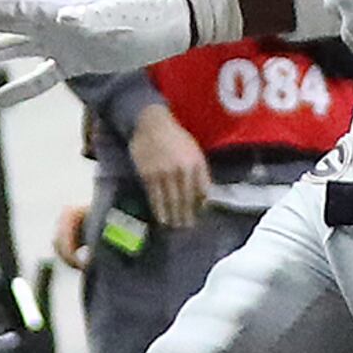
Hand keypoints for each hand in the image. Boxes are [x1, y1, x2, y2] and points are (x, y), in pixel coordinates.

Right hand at [0, 0, 199, 100]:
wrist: (169, 23)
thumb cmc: (142, 15)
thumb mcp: (113, 17)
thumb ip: (87, 18)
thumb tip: (64, 17)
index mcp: (57, 8)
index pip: (12, 5)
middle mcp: (54, 22)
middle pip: (4, 21)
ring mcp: (64, 42)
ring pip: (15, 48)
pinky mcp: (79, 61)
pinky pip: (43, 76)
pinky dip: (22, 87)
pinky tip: (1, 98)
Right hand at [127, 102, 211, 227]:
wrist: (152, 125)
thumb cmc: (177, 138)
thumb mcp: (195, 151)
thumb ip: (201, 172)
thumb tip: (204, 196)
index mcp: (195, 163)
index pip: (201, 191)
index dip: (200, 205)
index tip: (199, 216)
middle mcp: (180, 170)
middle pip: (185, 199)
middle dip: (186, 215)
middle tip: (186, 227)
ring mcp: (163, 174)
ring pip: (169, 200)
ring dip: (172, 216)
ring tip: (174, 226)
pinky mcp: (148, 175)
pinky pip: (154, 196)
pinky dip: (158, 209)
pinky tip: (161, 218)